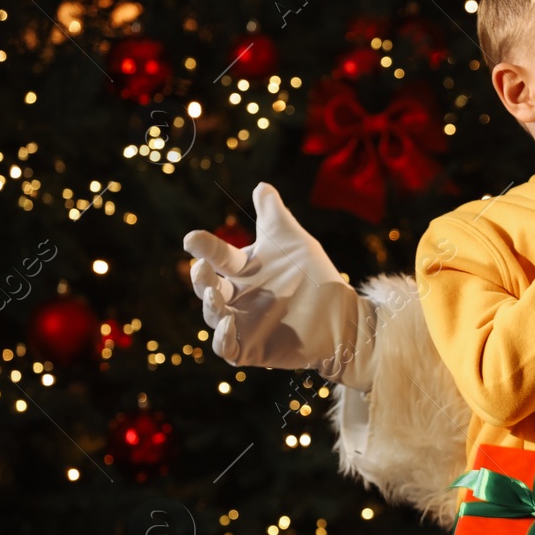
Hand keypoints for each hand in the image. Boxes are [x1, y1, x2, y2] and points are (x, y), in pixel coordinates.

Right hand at [182, 182, 378, 388]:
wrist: (342, 315)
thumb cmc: (315, 277)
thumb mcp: (293, 242)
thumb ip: (274, 215)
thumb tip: (261, 185)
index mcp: (243, 270)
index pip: (217, 256)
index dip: (204, 248)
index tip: (192, 239)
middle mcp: (237, 297)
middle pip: (207, 287)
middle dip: (200, 278)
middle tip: (201, 267)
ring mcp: (241, 324)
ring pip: (212, 316)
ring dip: (209, 305)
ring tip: (213, 292)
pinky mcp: (251, 349)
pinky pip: (226, 348)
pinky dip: (221, 338)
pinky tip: (227, 324)